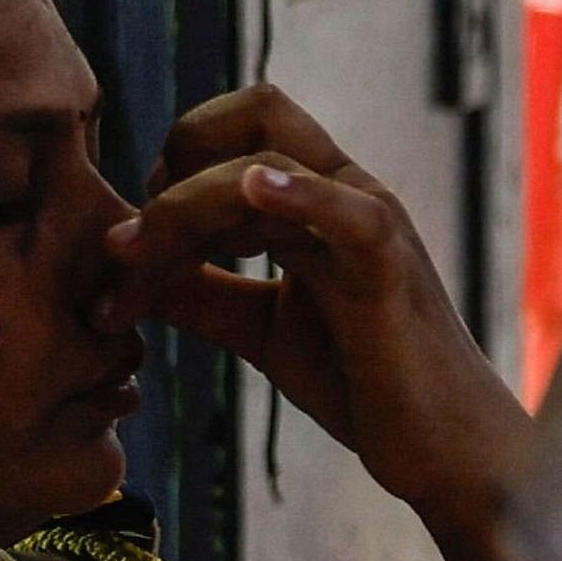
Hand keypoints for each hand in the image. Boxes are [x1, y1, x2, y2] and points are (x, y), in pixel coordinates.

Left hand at [108, 86, 531, 560]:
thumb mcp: (260, 328)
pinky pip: (351, 212)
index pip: (233, 133)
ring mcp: (369, 221)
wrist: (439, 449)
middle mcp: (344, 191)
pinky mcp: (389, 268)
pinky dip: (300, 193)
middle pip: (256, 110)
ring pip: (269, 164)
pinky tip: (253, 191)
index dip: (169, 169)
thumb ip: (200, 293)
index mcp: (316, 197)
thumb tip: (122, 263)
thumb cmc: (362, 381)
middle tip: (133, 242)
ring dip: (183, 210)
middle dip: (177, 157)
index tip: (130, 245)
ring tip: (136, 266)